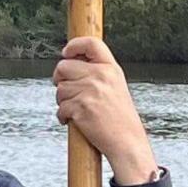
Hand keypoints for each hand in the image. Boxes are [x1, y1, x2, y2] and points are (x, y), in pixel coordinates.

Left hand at [54, 36, 160, 186]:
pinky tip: (73, 121)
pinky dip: (63, 117)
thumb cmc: (121, 119)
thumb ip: (98, 73)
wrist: (128, 143)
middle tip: (67, 90)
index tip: (66, 52)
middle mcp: (101, 76)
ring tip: (77, 110)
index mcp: (111, 69)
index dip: (74, 45)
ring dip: (63, 101)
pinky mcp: (81, 108)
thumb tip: (71, 65)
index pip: (91, 43)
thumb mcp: (116, 87)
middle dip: (60, 79)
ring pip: (60, 90)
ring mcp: (90, 91)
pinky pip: (60, 108)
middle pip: (63, 66)